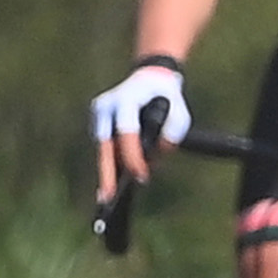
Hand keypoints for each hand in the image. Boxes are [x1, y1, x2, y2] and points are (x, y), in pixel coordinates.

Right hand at [88, 57, 188, 201]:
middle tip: (107, 197)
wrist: (150, 79)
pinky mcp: (97, 122)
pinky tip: (109, 185)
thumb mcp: (180, 114)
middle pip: (105, 144)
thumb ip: (172, 135)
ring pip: (103, 149)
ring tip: (108, 197)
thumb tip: (154, 158)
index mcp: (126, 99)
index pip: (126, 131)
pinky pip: (104, 148)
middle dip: (107, 172)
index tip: (141, 176)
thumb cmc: (168, 98)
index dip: (133, 156)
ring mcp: (98, 113)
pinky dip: (109, 164)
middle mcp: (106, 105)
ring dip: (108, 171)